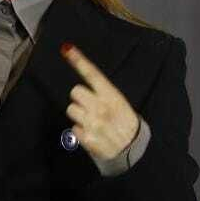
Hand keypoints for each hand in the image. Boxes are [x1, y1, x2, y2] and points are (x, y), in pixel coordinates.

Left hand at [60, 42, 140, 160]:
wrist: (132, 151)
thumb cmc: (125, 124)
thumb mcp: (120, 104)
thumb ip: (103, 93)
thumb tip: (84, 82)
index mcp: (112, 96)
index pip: (93, 74)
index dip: (79, 61)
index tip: (67, 49)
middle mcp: (102, 108)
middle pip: (75, 92)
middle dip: (80, 99)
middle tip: (90, 107)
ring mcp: (93, 123)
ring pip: (71, 110)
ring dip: (79, 116)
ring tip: (92, 122)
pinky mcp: (87, 139)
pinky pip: (73, 129)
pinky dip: (80, 132)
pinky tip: (91, 134)